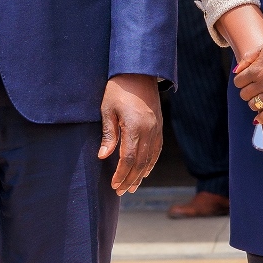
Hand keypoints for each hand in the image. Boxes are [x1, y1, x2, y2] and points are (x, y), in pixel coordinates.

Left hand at [98, 74, 162, 194]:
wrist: (138, 70)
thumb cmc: (118, 88)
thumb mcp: (107, 109)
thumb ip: (108, 134)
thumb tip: (103, 157)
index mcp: (134, 127)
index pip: (128, 159)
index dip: (121, 174)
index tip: (114, 185)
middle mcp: (149, 130)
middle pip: (140, 162)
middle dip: (130, 179)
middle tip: (121, 192)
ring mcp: (156, 128)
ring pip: (150, 158)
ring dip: (141, 174)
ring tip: (132, 187)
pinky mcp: (159, 125)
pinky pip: (157, 149)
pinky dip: (151, 162)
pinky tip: (145, 170)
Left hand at [234, 24, 262, 125]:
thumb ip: (249, 58)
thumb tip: (237, 70)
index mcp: (256, 69)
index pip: (238, 82)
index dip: (241, 81)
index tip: (246, 80)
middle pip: (245, 95)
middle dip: (247, 91)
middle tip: (253, 88)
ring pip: (254, 105)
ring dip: (254, 102)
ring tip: (260, 97)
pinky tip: (259, 119)